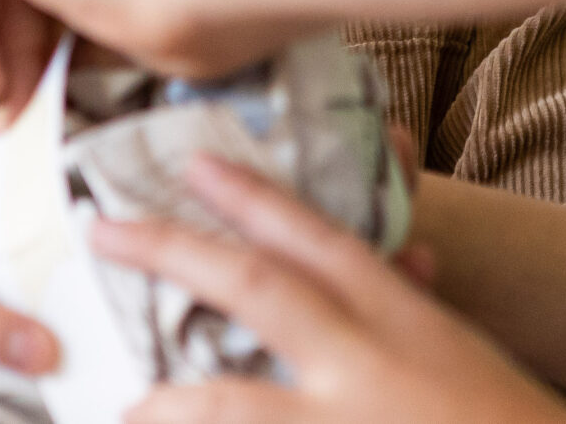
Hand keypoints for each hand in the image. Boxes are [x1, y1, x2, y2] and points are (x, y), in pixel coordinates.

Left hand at [89, 154, 565, 423]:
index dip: (254, 197)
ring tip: (129, 404)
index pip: (321, 240)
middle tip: (105, 231)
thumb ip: (414, 308)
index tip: (196, 165)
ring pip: (233, 404)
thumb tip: (404, 256)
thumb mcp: (461, 356)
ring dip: (172, 402)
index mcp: (405, 322)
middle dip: (176, 254)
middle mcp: (371, 366)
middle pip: (260, 292)